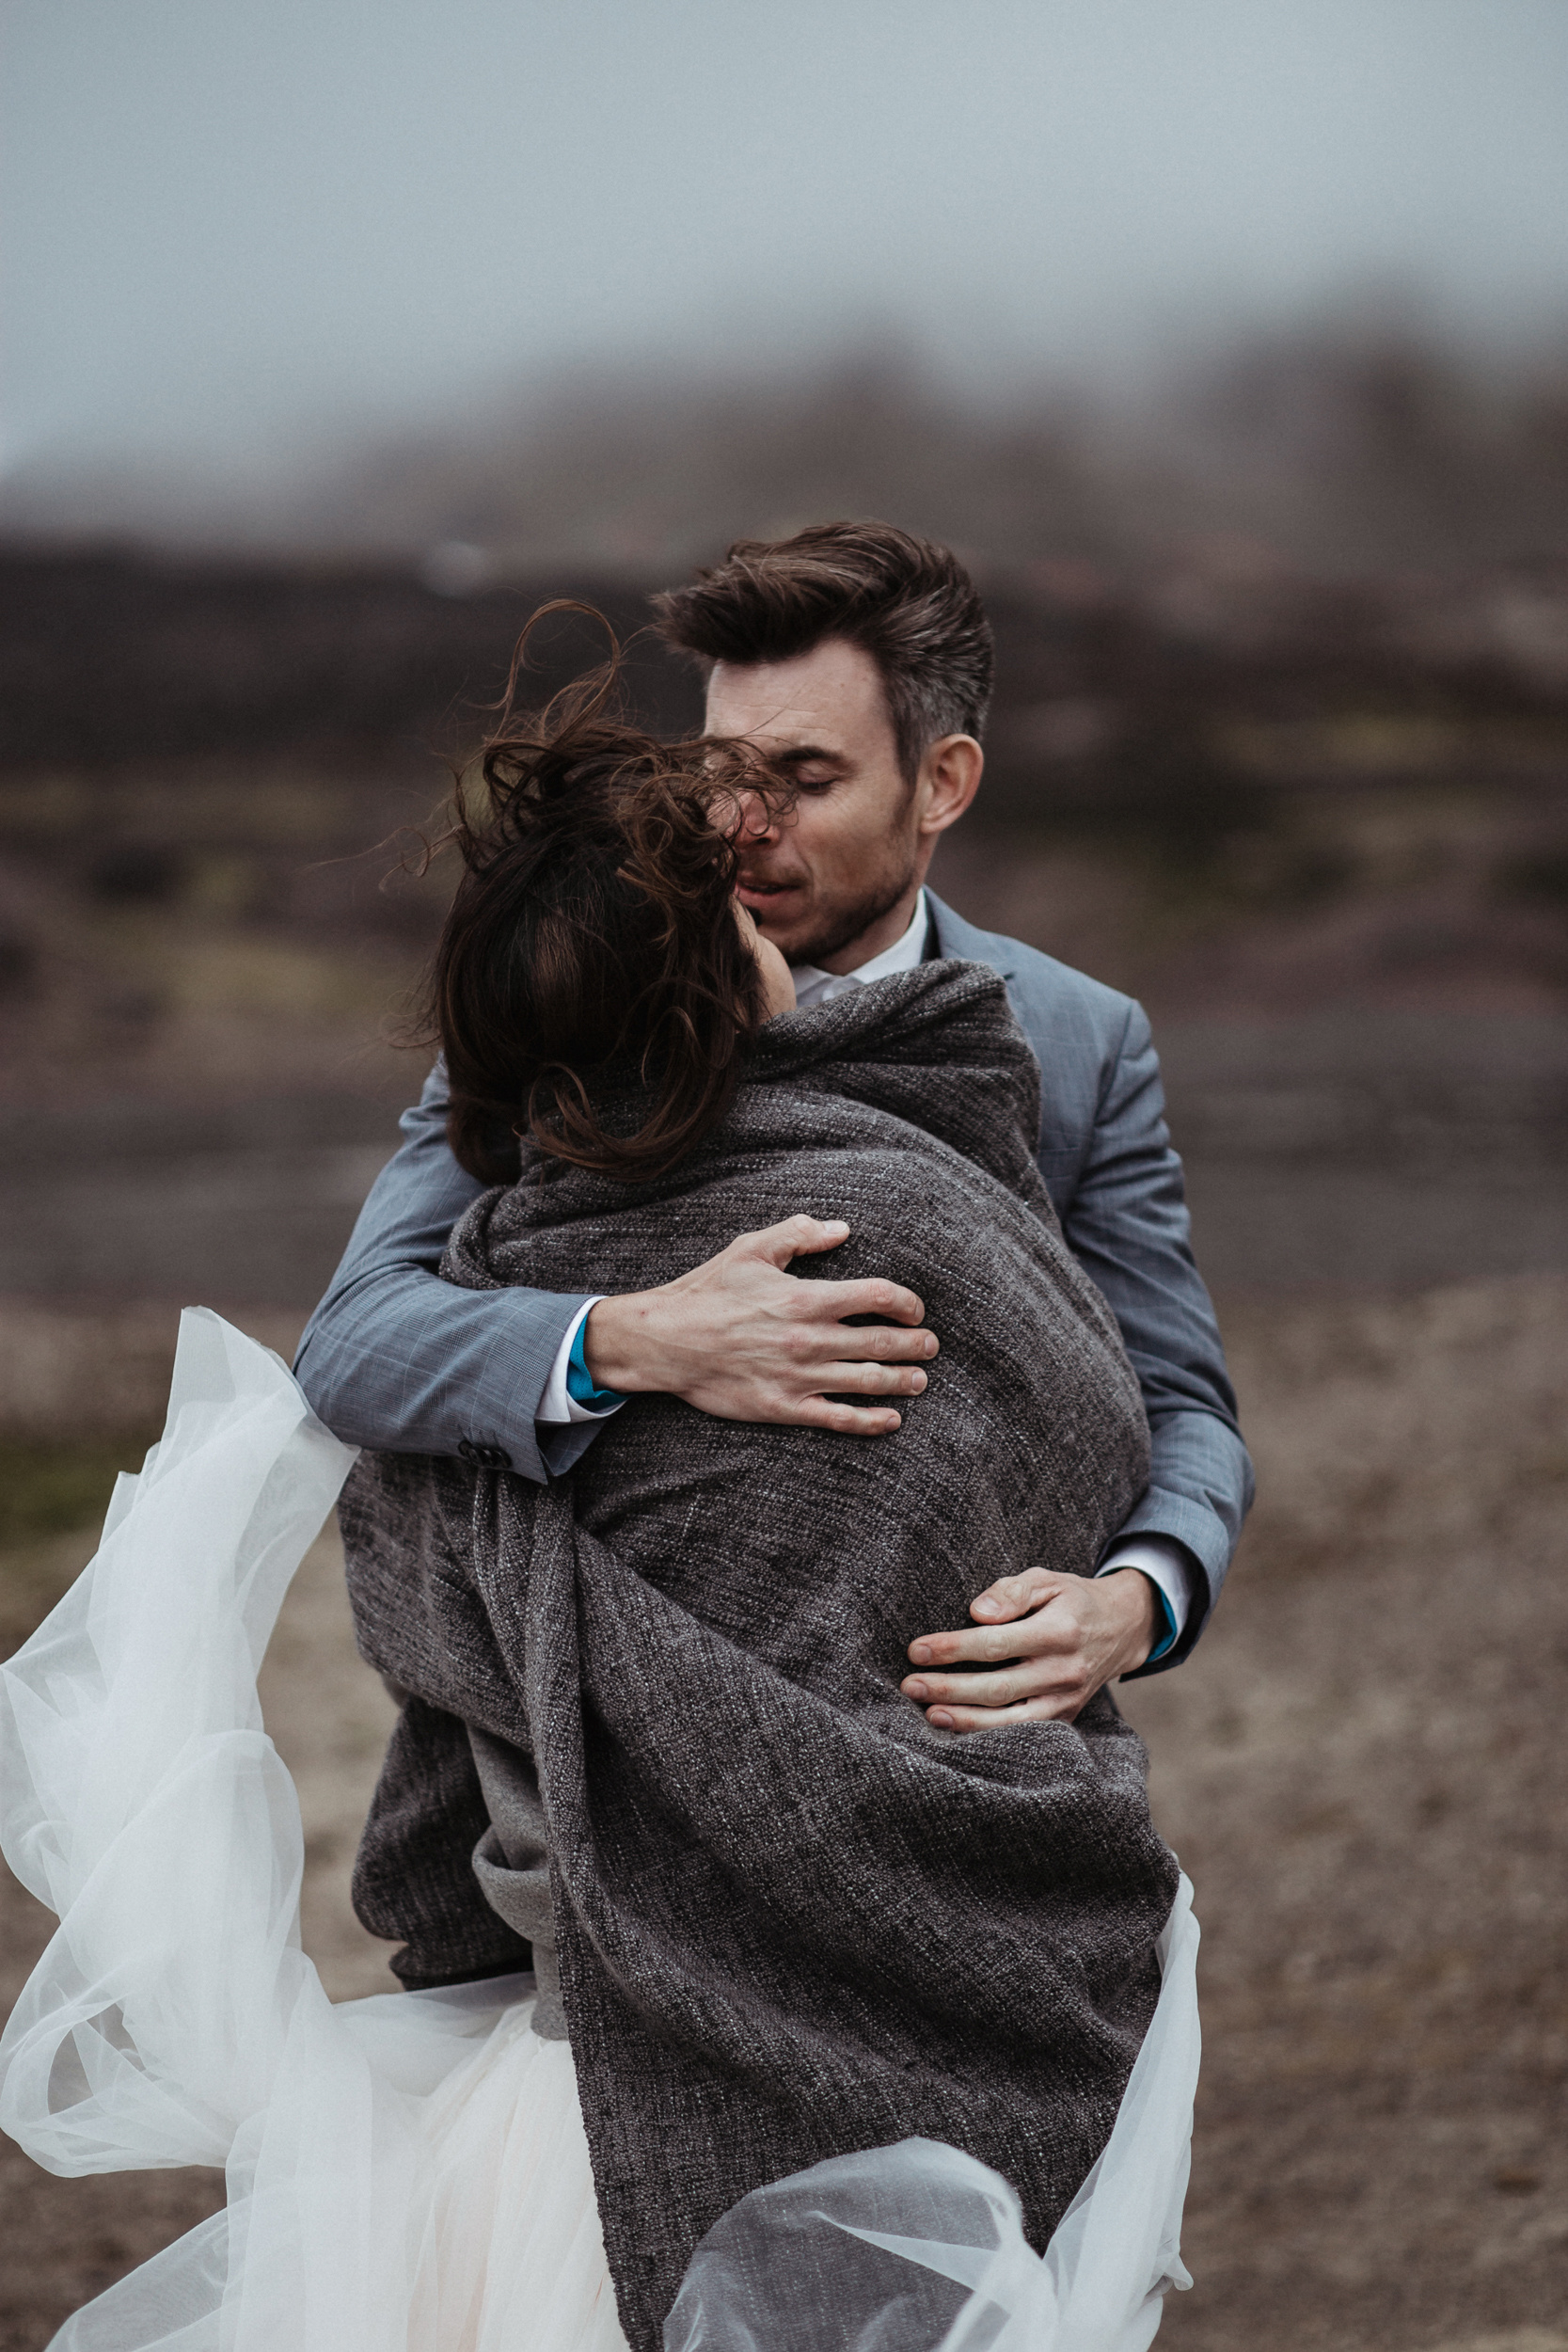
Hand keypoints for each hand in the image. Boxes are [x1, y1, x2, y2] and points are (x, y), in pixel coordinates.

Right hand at [583, 1215, 937, 1435]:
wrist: (666, 1341)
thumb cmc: (707, 1292)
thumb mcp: (750, 1249)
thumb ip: (799, 1234)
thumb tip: (841, 1228)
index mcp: (806, 1297)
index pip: (878, 1297)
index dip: (907, 1303)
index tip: (915, 1309)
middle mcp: (810, 1338)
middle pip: (882, 1342)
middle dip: (915, 1345)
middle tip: (931, 1346)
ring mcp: (799, 1376)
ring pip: (868, 1381)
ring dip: (902, 1381)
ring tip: (920, 1380)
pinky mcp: (784, 1407)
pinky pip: (838, 1417)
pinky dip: (871, 1421)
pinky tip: (892, 1419)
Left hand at [900, 1567, 1157, 1730]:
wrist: (1122, 1627)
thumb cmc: (1072, 1599)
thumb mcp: (1046, 1580)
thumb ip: (1011, 1592)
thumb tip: (977, 1612)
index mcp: (1059, 1632)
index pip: (996, 1643)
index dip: (953, 1648)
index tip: (916, 1650)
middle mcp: (1065, 1671)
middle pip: (998, 1688)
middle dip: (949, 1688)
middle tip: (909, 1684)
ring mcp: (1067, 1700)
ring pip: (1010, 1721)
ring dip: (965, 1720)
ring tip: (928, 1713)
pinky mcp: (1065, 1718)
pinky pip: (1023, 1732)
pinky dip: (988, 1735)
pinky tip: (957, 1727)